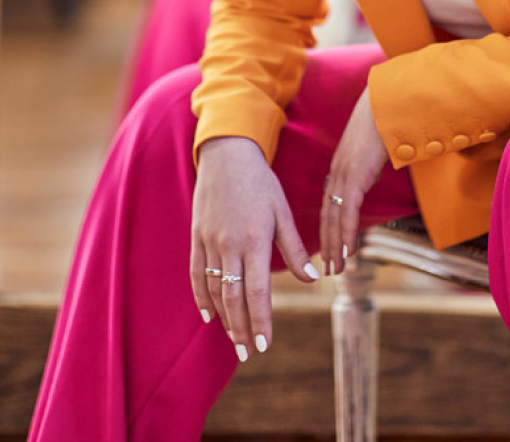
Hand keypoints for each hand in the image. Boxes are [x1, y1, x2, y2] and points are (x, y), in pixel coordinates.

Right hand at [190, 136, 318, 361]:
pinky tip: (209, 316)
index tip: (265, 345)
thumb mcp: (282, 211)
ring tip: (234, 340)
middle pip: (233, 297)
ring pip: (214, 289)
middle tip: (249, 354)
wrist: (227, 155)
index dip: (261, 319)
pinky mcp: (197, 237)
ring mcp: (209, 241)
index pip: (257, 290)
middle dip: (241, 329)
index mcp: (254, 239)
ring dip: (224, 318)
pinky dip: (202, 297)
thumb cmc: (260, 182)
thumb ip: (295, 248)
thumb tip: (312, 279)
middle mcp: (229, 244)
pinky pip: (197, 273)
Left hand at [320, 88, 387, 275]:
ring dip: (335, 246)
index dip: (328, 230)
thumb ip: (369, 166)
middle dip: (328, 245)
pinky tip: (348, 250)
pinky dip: (346, 232)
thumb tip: (372, 176)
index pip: (329, 206)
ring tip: (336, 268)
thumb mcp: (372, 151)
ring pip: (335, 218)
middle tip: (329, 269)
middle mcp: (337, 174)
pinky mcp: (355, 176)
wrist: (384, 104)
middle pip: (327, 216)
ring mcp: (344, 175)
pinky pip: (348, 210)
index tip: (329, 249)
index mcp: (339, 169)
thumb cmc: (382, 122)